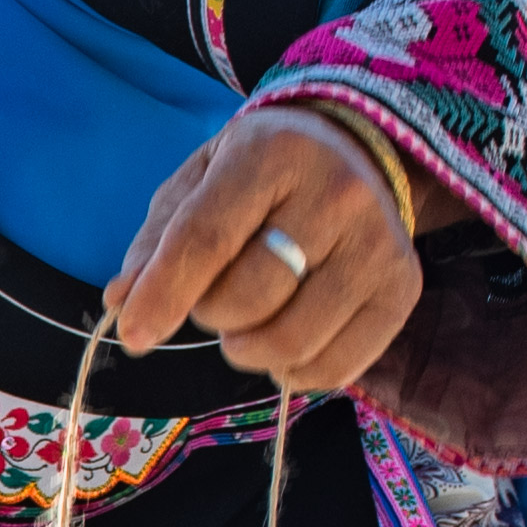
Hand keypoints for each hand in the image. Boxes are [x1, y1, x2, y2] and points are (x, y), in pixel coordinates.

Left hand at [106, 104, 425, 396]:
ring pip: (291, 340)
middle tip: (213, 298)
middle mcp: (336, 193)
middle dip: (210, 315)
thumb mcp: (199, 181)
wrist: (356, 151)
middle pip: (247, 298)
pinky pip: (335, 367)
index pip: (207, 238)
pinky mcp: (404, 288)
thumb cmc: (262, 173)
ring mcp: (378, 243)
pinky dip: (293, 374)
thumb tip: (122, 301)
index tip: (134, 335)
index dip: (163, 295)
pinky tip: (283, 347)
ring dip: (248, 350)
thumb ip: (158, 240)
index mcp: (271, 153)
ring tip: (245, 325)